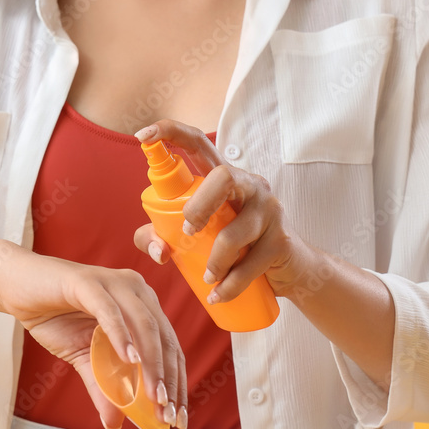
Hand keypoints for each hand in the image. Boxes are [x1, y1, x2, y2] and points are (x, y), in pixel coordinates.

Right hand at [0, 242, 188, 428]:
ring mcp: (114, 282)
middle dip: (168, 379)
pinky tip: (129, 361)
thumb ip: (102, 386)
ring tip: (154, 396)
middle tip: (167, 414)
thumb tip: (115, 424)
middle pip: (164, 338)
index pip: (170, 347)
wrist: (16, 286)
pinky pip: (110, 311)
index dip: (177, 383)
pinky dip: (121, 336)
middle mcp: (137, 290)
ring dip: (151, 363)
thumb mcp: (82, 358)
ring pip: (144, 325)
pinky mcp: (88, 281)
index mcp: (143, 306)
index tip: (179, 418)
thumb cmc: (54, 317)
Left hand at [132, 119, 319, 302]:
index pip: (198, 143)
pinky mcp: (282, 239)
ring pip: (234, 232)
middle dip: (199, 205)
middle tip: (189, 231)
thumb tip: (159, 250)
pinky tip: (218, 295)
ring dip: (215, 262)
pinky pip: (251, 264)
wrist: (287, 272)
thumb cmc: (236, 248)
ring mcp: (269, 209)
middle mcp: (249, 184)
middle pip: (223, 177)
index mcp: (223, 177)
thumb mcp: (195, 238)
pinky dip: (230, 285)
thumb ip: (161, 235)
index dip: (170, 133)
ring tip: (206, 279)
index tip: (141, 136)